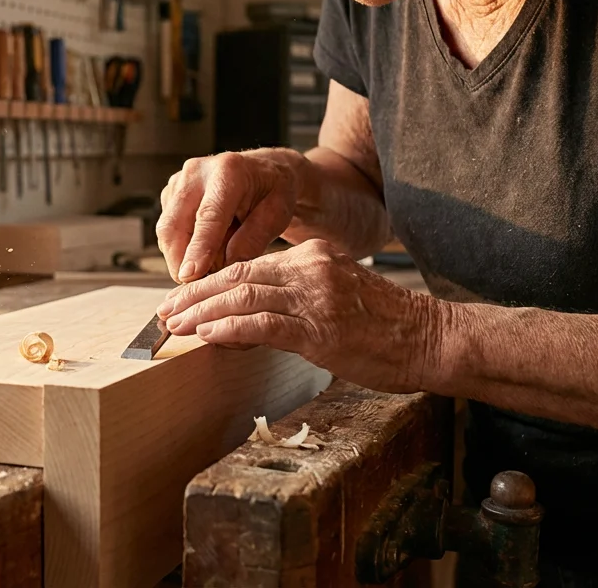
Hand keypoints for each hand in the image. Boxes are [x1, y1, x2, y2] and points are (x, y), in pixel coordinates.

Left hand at [155, 240, 442, 393]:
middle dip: (195, 295)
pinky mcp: (320, 327)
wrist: (432, 339)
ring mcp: (315, 296)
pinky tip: (205, 335)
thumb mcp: (335, 303)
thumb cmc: (387, 330)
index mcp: (312, 258)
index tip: (182, 299)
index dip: (209, 282)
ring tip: (174, 325)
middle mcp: (310, 269)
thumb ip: (293, 304)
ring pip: (243, 295)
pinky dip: (229, 328)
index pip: (248, 264)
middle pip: (237, 274)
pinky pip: (263, 323)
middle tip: (164, 312)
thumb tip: (244, 324)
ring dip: (201, 312)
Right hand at [156, 148, 308, 283]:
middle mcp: (197, 172)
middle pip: (174, 225)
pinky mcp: (170, 194)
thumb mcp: (277, 215)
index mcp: (228, 172)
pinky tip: (206, 249)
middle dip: (181, 261)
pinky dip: (183, 248)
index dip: (197, 249)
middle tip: (201, 285)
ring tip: (214, 262)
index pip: (207, 217)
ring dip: (183, 256)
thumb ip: (252, 240)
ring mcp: (179, 182)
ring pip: (167, 231)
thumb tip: (224, 269)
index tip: (189, 276)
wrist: (264, 171)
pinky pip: (167, 231)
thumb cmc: (273, 191)